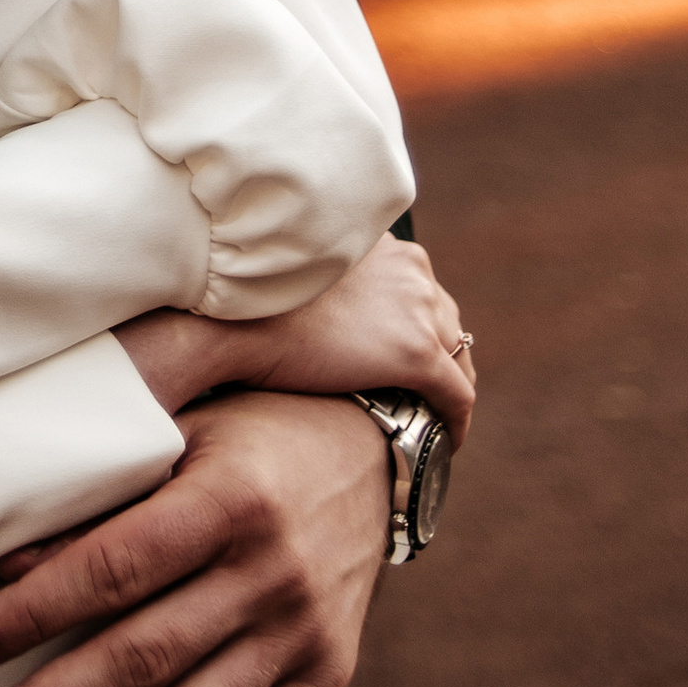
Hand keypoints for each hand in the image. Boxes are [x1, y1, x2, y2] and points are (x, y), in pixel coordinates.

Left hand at [0, 391, 389, 686]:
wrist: (372, 453)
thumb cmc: (245, 429)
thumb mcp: (178, 424)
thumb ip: (99, 486)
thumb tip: (2, 564)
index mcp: (231, 498)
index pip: (115, 569)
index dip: (33, 615)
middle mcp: (275, 573)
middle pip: (145, 660)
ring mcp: (307, 635)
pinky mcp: (328, 679)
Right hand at [115, 237, 475, 445]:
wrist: (230, 313)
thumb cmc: (240, 296)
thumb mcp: (287, 271)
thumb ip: (311, 282)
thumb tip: (299, 309)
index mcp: (378, 244)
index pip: (417, 287)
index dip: (415, 323)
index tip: (402, 350)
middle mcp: (409, 268)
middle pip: (444, 318)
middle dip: (439, 353)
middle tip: (421, 392)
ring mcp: (416, 309)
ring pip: (457, 355)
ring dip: (447, 386)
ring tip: (429, 418)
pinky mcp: (415, 354)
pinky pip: (456, 395)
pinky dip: (455, 421)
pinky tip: (445, 443)